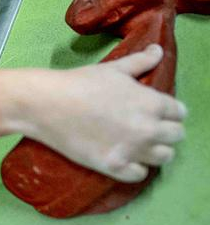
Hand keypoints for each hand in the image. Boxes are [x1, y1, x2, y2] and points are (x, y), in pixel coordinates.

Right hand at [20, 45, 185, 182]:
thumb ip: (140, 61)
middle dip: (165, 130)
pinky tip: (125, 157)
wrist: (46, 103)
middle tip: (146, 126)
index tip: (155, 111)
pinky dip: (135, 167)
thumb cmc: (80, 82)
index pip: (179, 112)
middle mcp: (148, 129)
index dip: (168, 110)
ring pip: (164, 157)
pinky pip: (140, 174)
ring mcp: (132, 150)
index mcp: (152, 102)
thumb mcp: (113, 69)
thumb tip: (158, 50)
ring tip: (138, 143)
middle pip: (176, 136)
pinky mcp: (115, 166)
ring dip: (154, 150)